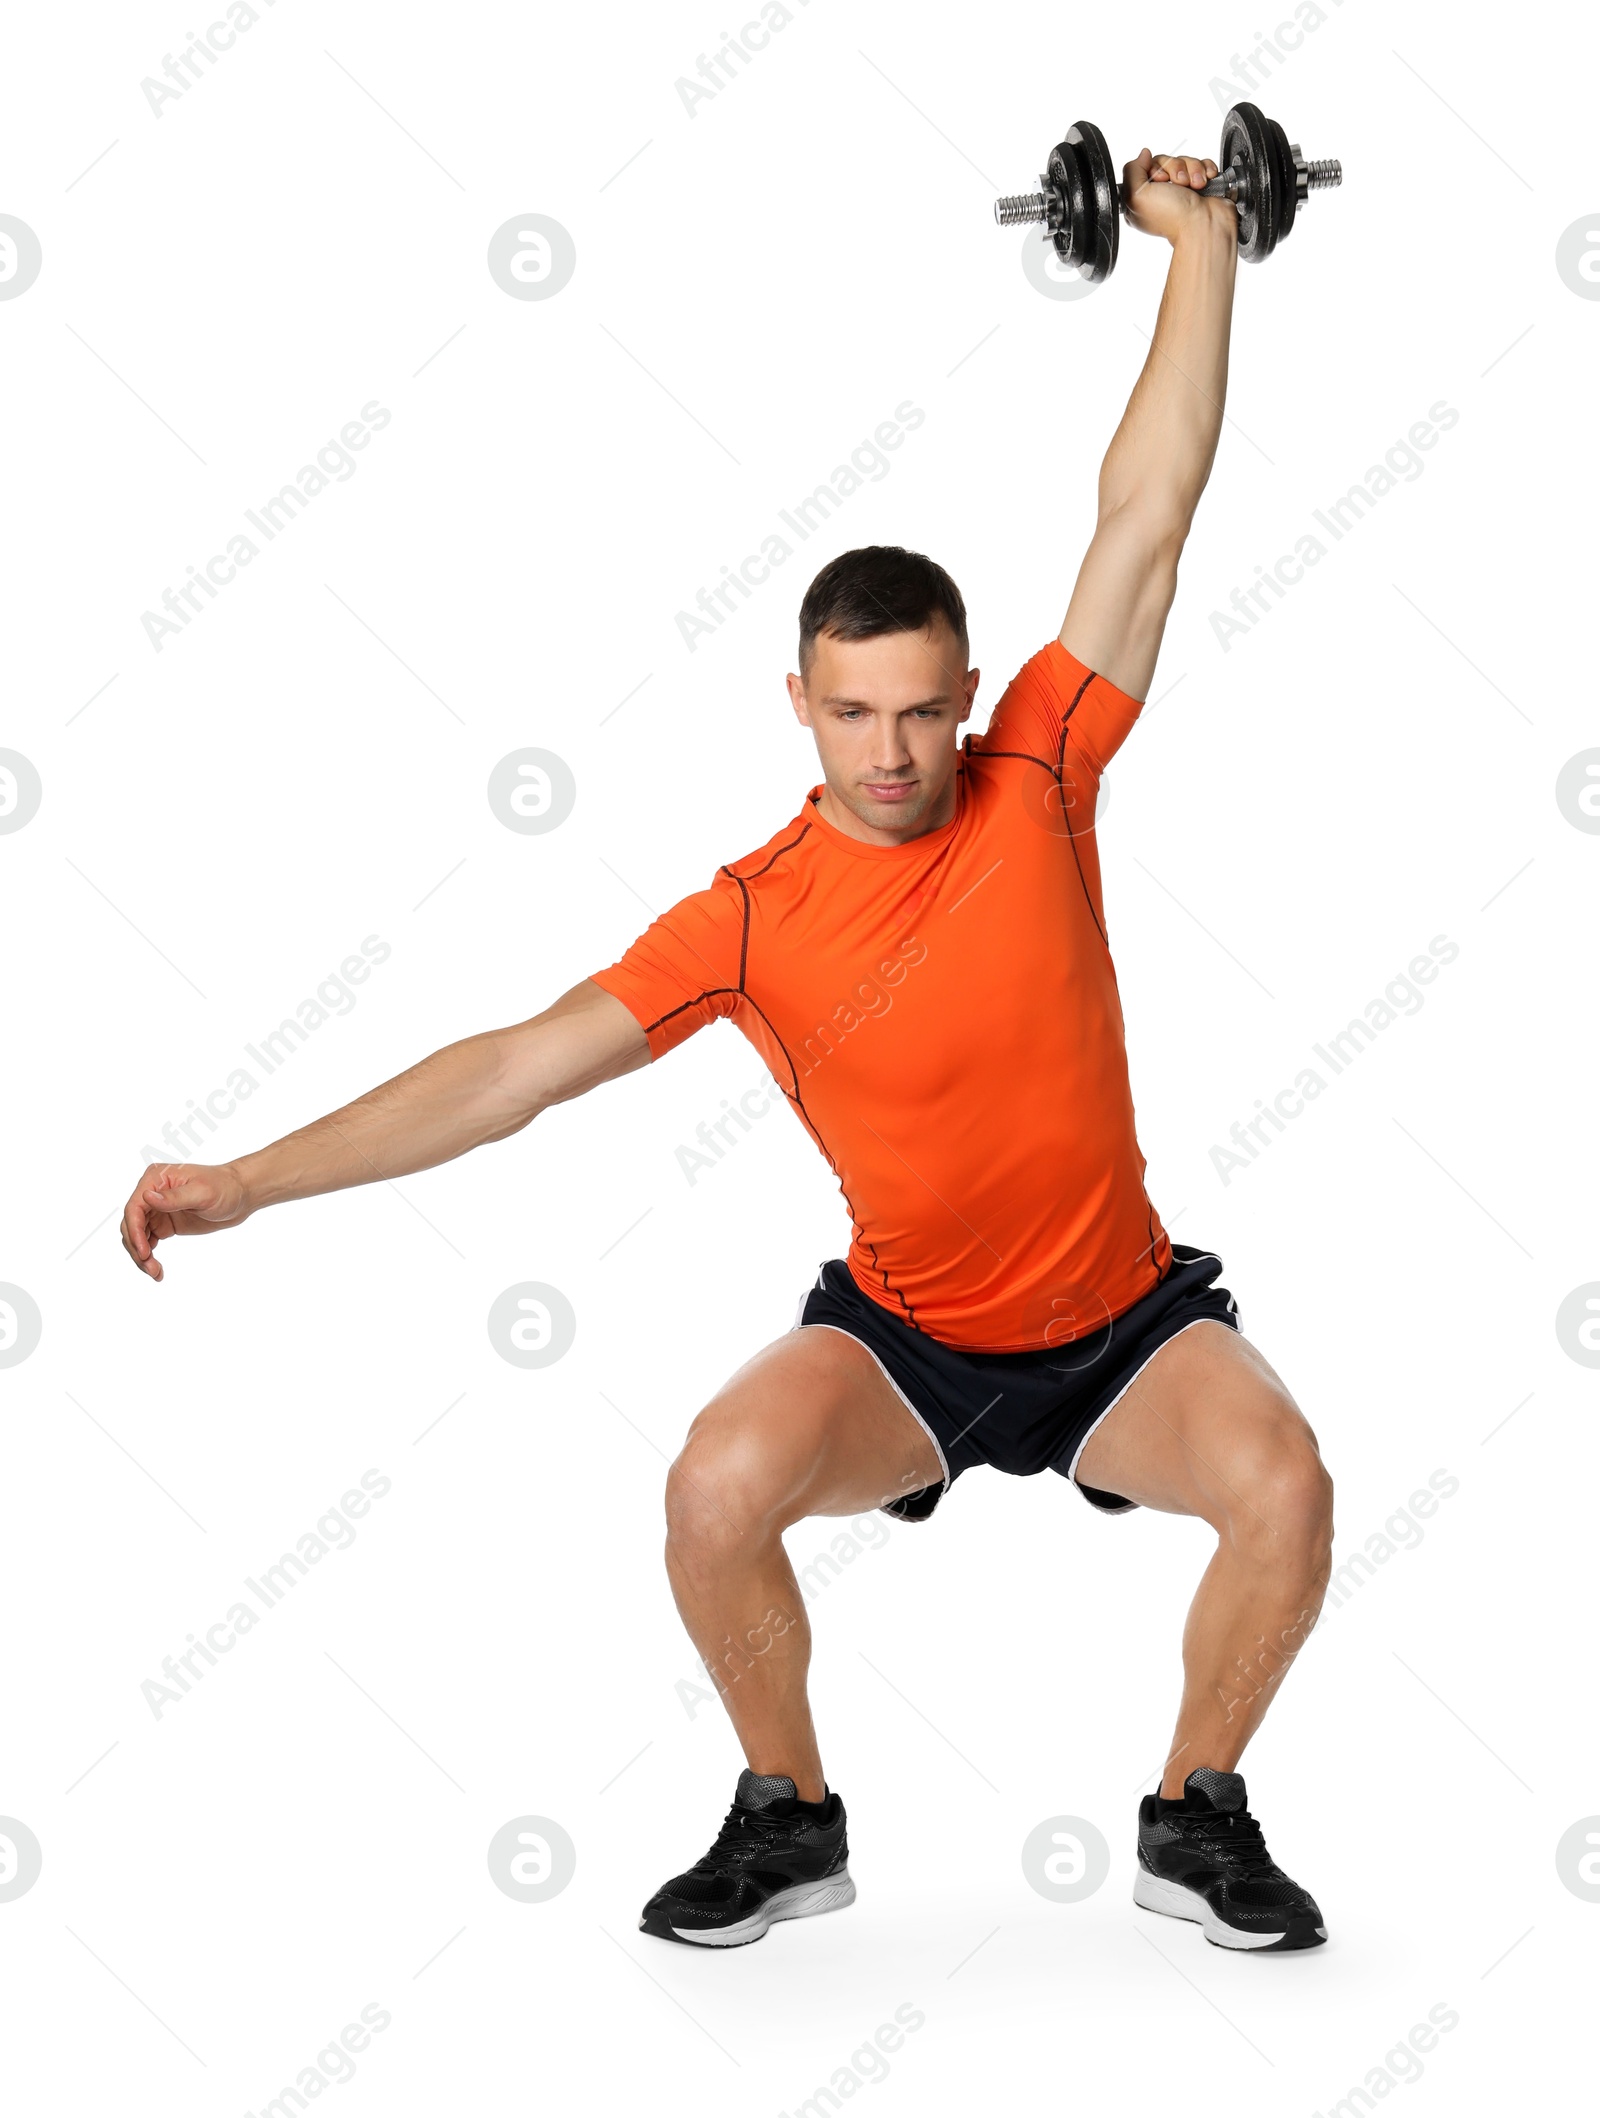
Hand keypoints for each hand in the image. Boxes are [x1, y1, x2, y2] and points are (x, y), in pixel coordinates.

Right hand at [120, 1161, 250, 1281]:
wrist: (240, 1196)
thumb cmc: (225, 1187)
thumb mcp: (202, 1193)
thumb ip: (174, 1197)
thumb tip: (146, 1197)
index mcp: (155, 1179)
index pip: (134, 1207)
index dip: (134, 1231)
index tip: (144, 1252)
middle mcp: (151, 1193)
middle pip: (131, 1224)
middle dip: (137, 1248)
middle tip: (151, 1268)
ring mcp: (156, 1210)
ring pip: (136, 1236)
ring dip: (141, 1256)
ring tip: (156, 1273)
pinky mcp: (163, 1224)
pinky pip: (147, 1241)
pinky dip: (148, 1256)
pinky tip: (157, 1270)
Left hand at [1121, 148, 1233, 244]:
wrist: (1204, 225)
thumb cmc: (1172, 217)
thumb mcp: (1136, 197)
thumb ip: (1132, 171)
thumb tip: (1143, 154)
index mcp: (1142, 199)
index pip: (1146, 166)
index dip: (1155, 168)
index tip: (1161, 181)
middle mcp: (1161, 194)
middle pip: (1166, 161)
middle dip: (1175, 169)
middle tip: (1180, 185)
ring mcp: (1182, 190)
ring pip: (1185, 161)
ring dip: (1193, 170)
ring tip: (1196, 186)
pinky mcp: (1200, 185)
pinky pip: (1202, 164)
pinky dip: (1205, 170)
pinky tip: (1205, 182)